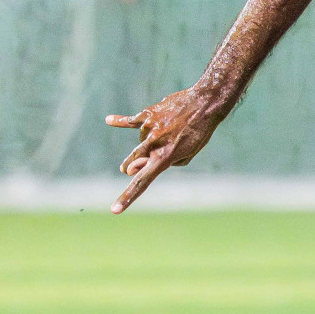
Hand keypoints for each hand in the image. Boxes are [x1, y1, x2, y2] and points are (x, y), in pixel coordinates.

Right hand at [104, 87, 228, 213]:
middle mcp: (154, 143)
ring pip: (140, 142)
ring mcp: (149, 127)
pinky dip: (120, 121)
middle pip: (132, 162)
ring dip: (149, 141)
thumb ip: (164, 162)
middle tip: (128, 169)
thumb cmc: (199, 132)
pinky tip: (109, 120)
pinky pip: (130, 121)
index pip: (143, 182)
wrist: (205, 104)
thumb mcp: (188, 154)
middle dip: (131, 168)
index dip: (128, 197)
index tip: (114, 210)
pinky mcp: (147, 114)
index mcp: (165, 157)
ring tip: (170, 131)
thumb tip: (139, 165)